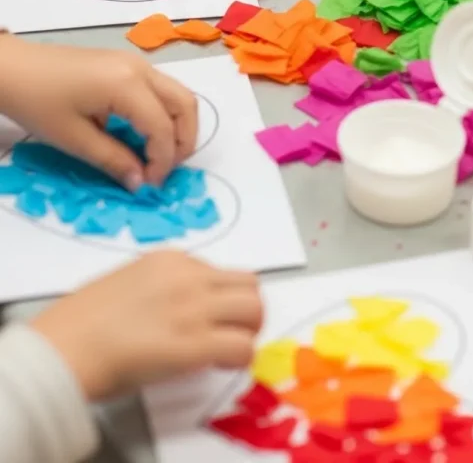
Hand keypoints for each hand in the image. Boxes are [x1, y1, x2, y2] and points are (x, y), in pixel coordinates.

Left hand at [0, 36, 197, 188]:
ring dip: (175, 126)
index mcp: (128, 84)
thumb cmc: (38, 102)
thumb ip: (114, 160)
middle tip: (163, 171)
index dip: (163, 161)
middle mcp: (140, 68)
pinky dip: (162, 113)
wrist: (12, 68)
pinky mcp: (125, 63)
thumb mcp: (74, 139)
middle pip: (185, 104)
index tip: (148, 186)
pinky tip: (141, 135)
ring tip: (156, 156)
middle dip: (183, 142)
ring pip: (177, 94)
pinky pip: (159, 89)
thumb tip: (140, 183)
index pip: (163, 128)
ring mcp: (134, 62)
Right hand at [31, 252, 262, 399]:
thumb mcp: (127, 283)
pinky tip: (218, 366)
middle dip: (246, 311)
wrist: (67, 346)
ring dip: (248, 331)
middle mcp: (189, 277)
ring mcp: (196, 308)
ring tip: (227, 350)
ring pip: (254, 310)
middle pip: (248, 285)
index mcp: (170, 259)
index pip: (218, 272)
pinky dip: (239, 359)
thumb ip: (160, 288)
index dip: (218, 299)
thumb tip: (179, 309)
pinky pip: (243, 347)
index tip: (206, 318)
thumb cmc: (82, 321)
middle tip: (230, 333)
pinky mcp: (197, 343)